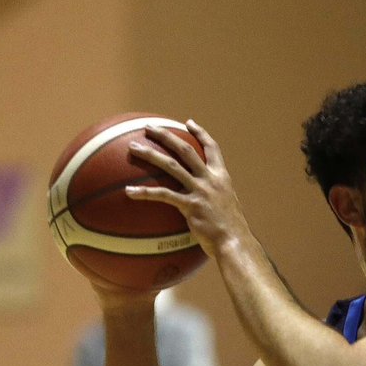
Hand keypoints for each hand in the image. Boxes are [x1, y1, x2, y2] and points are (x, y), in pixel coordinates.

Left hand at [126, 120, 249, 256]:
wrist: (236, 243)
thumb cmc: (232, 231)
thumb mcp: (229, 207)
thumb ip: (216, 197)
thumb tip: (206, 200)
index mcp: (221, 177)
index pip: (212, 148)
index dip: (200, 134)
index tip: (188, 123)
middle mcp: (211, 180)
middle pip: (186, 150)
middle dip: (166, 135)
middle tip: (149, 127)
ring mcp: (200, 191)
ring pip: (171, 166)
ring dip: (150, 154)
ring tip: (133, 147)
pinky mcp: (190, 206)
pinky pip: (163, 195)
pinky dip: (145, 192)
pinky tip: (129, 191)